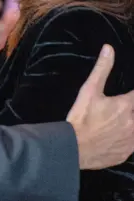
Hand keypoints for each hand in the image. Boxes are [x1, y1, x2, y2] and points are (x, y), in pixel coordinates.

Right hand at [67, 44, 133, 169]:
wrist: (74, 148)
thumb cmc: (81, 117)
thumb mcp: (89, 89)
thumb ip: (102, 68)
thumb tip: (109, 48)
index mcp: (125, 106)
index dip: (133, 94)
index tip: (128, 96)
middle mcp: (132, 123)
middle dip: (132, 107)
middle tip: (121, 107)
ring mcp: (130, 141)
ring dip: (131, 120)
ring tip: (121, 118)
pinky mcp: (125, 154)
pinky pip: (132, 145)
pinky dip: (128, 138)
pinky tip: (120, 135)